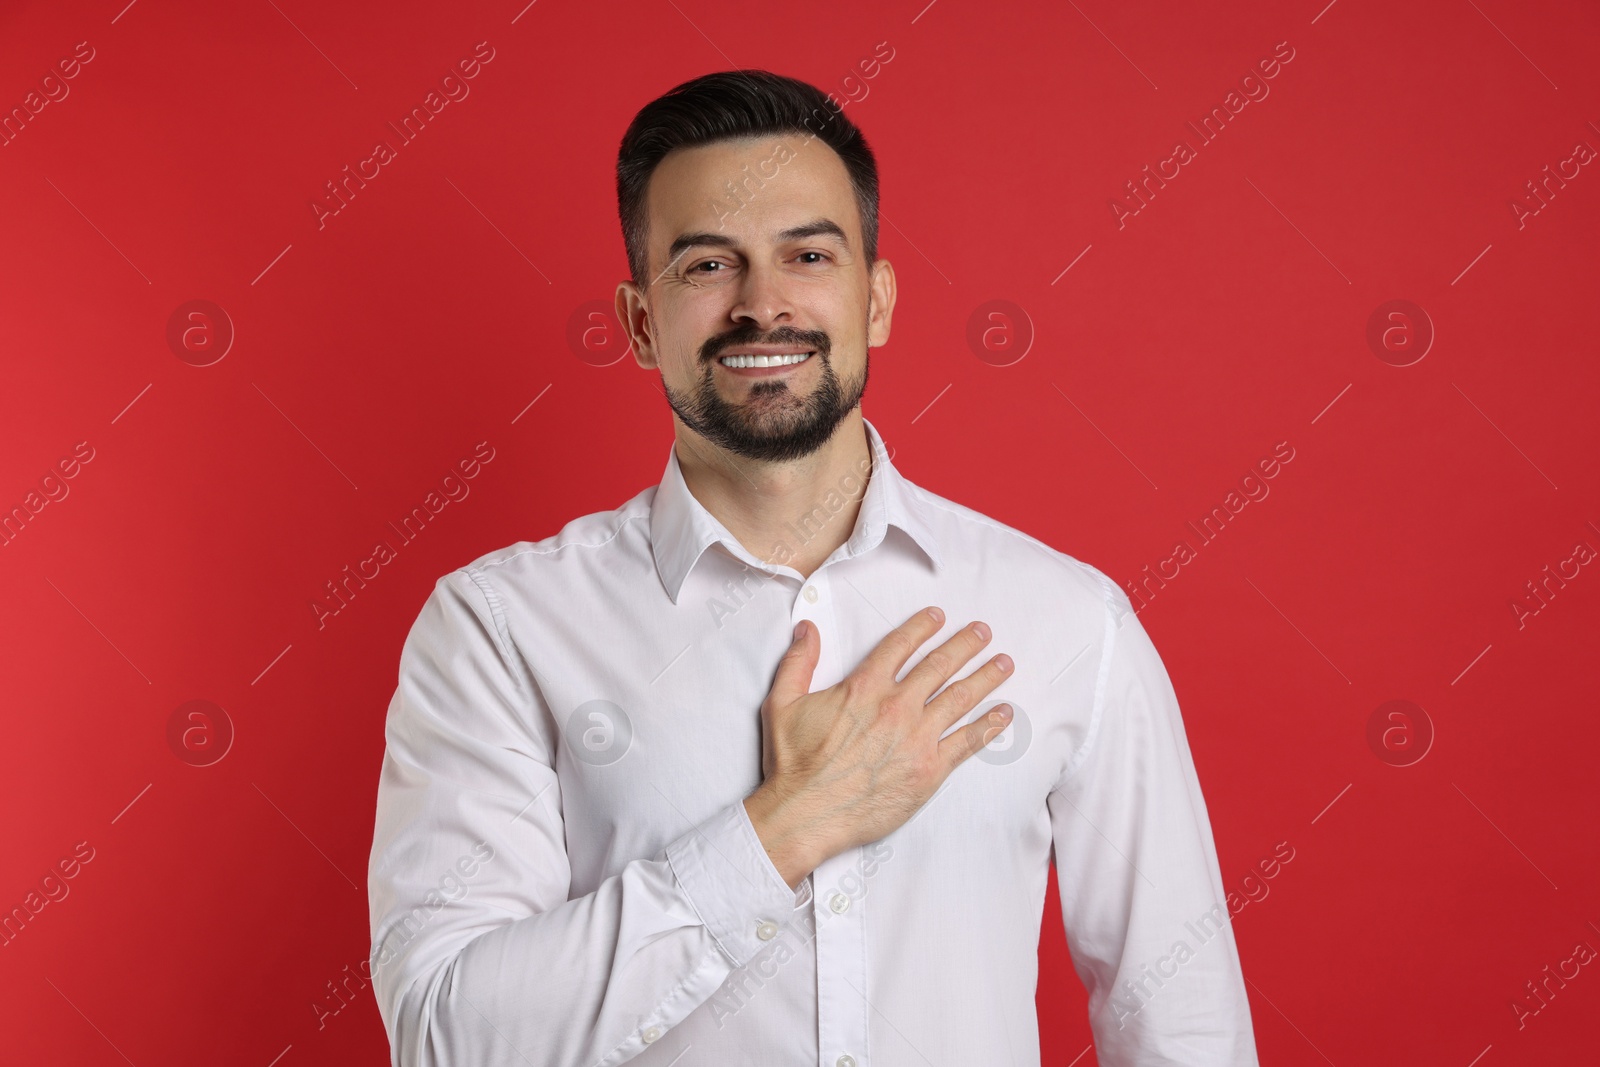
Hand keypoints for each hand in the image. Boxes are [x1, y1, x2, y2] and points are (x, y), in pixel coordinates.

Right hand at [743, 606, 1014, 888]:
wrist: (806, 814)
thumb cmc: (794, 764)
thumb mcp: (783, 703)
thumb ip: (797, 661)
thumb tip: (806, 628)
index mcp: (864, 688)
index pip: (900, 646)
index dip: (921, 627)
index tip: (938, 616)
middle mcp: (896, 707)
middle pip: (939, 666)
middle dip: (965, 645)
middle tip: (984, 632)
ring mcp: (917, 738)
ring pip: (960, 698)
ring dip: (985, 677)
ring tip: (1004, 663)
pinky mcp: (929, 769)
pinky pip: (967, 742)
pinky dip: (989, 726)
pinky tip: (1004, 714)